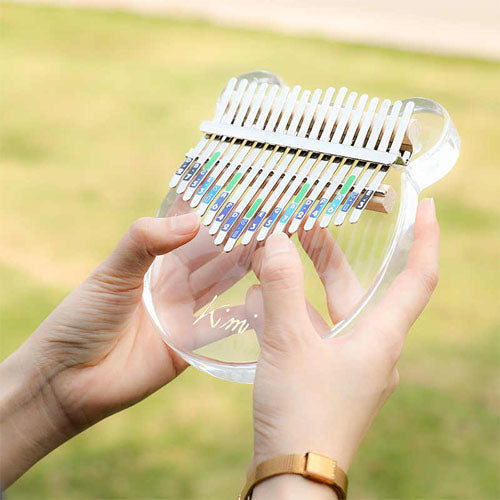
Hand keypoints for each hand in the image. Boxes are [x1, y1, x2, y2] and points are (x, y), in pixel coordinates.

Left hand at [0, 202, 252, 486]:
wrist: (68, 379)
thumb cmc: (81, 319)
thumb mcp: (112, 273)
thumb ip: (145, 242)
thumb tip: (192, 221)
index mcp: (155, 261)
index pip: (192, 231)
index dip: (215, 214)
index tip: (245, 196)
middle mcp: (174, 285)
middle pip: (214, 257)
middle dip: (240, 239)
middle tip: (273, 222)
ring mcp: (183, 314)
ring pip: (222, 286)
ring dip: (246, 270)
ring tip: (277, 251)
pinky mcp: (189, 345)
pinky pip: (220, 328)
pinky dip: (241, 316)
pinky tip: (266, 302)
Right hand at [251, 198, 438, 497]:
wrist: (293, 478)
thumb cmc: (303, 412)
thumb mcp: (289, 343)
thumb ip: (281, 287)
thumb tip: (276, 239)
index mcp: (380, 338)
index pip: (417, 278)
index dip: (424, 240)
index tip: (426, 208)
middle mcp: (371, 348)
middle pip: (356, 288)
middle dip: (329, 254)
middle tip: (304, 222)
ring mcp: (346, 364)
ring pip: (327, 311)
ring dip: (301, 284)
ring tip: (271, 258)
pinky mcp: (324, 377)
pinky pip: (309, 334)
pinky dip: (288, 314)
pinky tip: (257, 304)